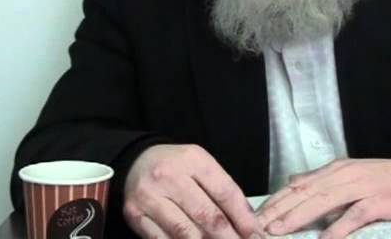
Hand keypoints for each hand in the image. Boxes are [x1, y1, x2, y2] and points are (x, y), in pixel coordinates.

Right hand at [123, 143, 264, 238]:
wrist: (136, 161)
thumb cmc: (176, 166)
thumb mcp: (201, 166)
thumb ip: (222, 192)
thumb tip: (246, 224)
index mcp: (192, 159)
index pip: (225, 193)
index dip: (244, 219)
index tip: (256, 235)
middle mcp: (169, 176)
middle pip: (206, 215)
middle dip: (229, 237)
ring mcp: (149, 196)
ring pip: (185, 232)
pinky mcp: (135, 214)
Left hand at [256, 151, 390, 238]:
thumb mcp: (354, 173)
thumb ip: (324, 179)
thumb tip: (294, 182)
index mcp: (338, 169)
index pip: (298, 185)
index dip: (276, 200)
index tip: (256, 216)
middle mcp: (347, 174)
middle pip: (305, 193)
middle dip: (279, 210)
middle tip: (258, 227)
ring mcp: (364, 187)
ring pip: (324, 201)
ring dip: (299, 217)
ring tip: (279, 231)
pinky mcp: (382, 201)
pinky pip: (355, 215)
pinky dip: (338, 227)